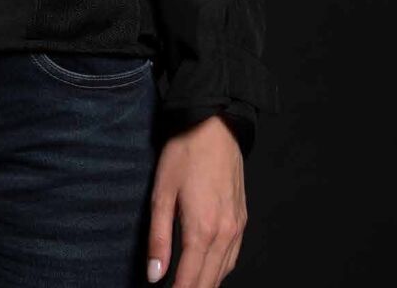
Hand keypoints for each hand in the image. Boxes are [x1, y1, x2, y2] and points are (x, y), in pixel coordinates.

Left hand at [145, 114, 246, 286]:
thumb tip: (154, 274)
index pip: (189, 279)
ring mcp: (237, 227)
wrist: (215, 126)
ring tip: (189, 287)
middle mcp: (225, 234)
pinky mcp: (242, 219)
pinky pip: (233, 257)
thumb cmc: (184, 153)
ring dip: (206, 284)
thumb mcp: (162, 192)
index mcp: (202, 229)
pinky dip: (220, 271)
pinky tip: (209, 271)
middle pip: (208, 281)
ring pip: (223, 272)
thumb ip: (158, 237)